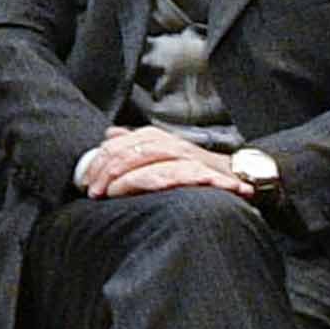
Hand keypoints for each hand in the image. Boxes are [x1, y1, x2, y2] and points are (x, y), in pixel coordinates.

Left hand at [79, 127, 246, 198]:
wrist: (244, 177)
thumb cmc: (198, 171)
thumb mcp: (164, 156)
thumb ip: (137, 145)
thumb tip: (108, 135)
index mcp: (158, 139)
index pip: (119, 144)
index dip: (99, 161)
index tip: (86, 182)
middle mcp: (171, 143)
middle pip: (130, 150)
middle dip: (106, 170)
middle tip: (92, 191)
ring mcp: (187, 157)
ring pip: (148, 159)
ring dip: (125, 177)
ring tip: (108, 193)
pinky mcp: (203, 173)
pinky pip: (173, 174)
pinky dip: (155, 180)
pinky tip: (138, 190)